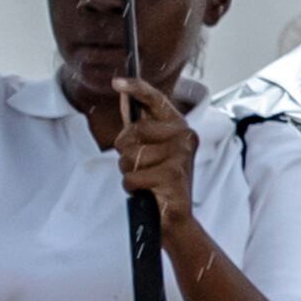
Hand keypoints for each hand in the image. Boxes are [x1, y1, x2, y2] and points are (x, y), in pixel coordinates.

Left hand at [109, 73, 201, 236]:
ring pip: (130, 157)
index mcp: (178, 126)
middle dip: (125, 151)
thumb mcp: (149, 150)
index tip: (116, 82)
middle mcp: (184, 137)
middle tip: (141, 166)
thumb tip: (123, 96)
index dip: (136, 88)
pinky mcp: (173, 176)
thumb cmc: (160, 182)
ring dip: (129, 173)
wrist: (175, 218)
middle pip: (132, 133)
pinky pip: (132, 177)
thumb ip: (139, 125)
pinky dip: (133, 187)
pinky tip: (148, 192)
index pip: (155, 100)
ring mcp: (180, 156)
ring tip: (146, 180)